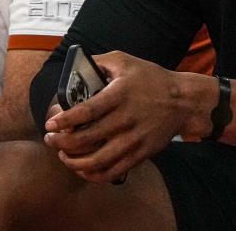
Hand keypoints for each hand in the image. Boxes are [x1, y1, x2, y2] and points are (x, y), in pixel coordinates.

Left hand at [44, 51, 209, 182]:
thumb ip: (99, 62)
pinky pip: (112, 171)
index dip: (63, 120)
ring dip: (73, 162)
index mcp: (120, 95)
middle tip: (51, 139)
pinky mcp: (141, 153)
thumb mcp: (126, 61)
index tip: (51, 124)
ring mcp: (134, 139)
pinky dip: (93, 174)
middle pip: (85, 139)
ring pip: (96, 161)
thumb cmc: (152, 79)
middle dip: (60, 142)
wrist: (184, 101)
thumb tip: (74, 68)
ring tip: (64, 154)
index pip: (85, 112)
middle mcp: (127, 118)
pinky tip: (83, 168)